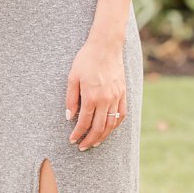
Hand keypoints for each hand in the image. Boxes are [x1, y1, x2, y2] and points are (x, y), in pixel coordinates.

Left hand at [65, 36, 126, 150]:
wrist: (106, 46)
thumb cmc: (86, 59)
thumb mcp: (72, 77)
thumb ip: (71, 99)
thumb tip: (69, 117)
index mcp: (91, 96)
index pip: (84, 122)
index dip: (78, 134)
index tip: (72, 140)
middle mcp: (106, 99)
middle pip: (99, 127)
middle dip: (90, 140)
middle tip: (82, 147)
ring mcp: (116, 96)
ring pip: (112, 124)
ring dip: (104, 136)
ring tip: (95, 142)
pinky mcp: (123, 92)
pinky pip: (122, 114)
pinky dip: (116, 124)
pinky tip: (110, 129)